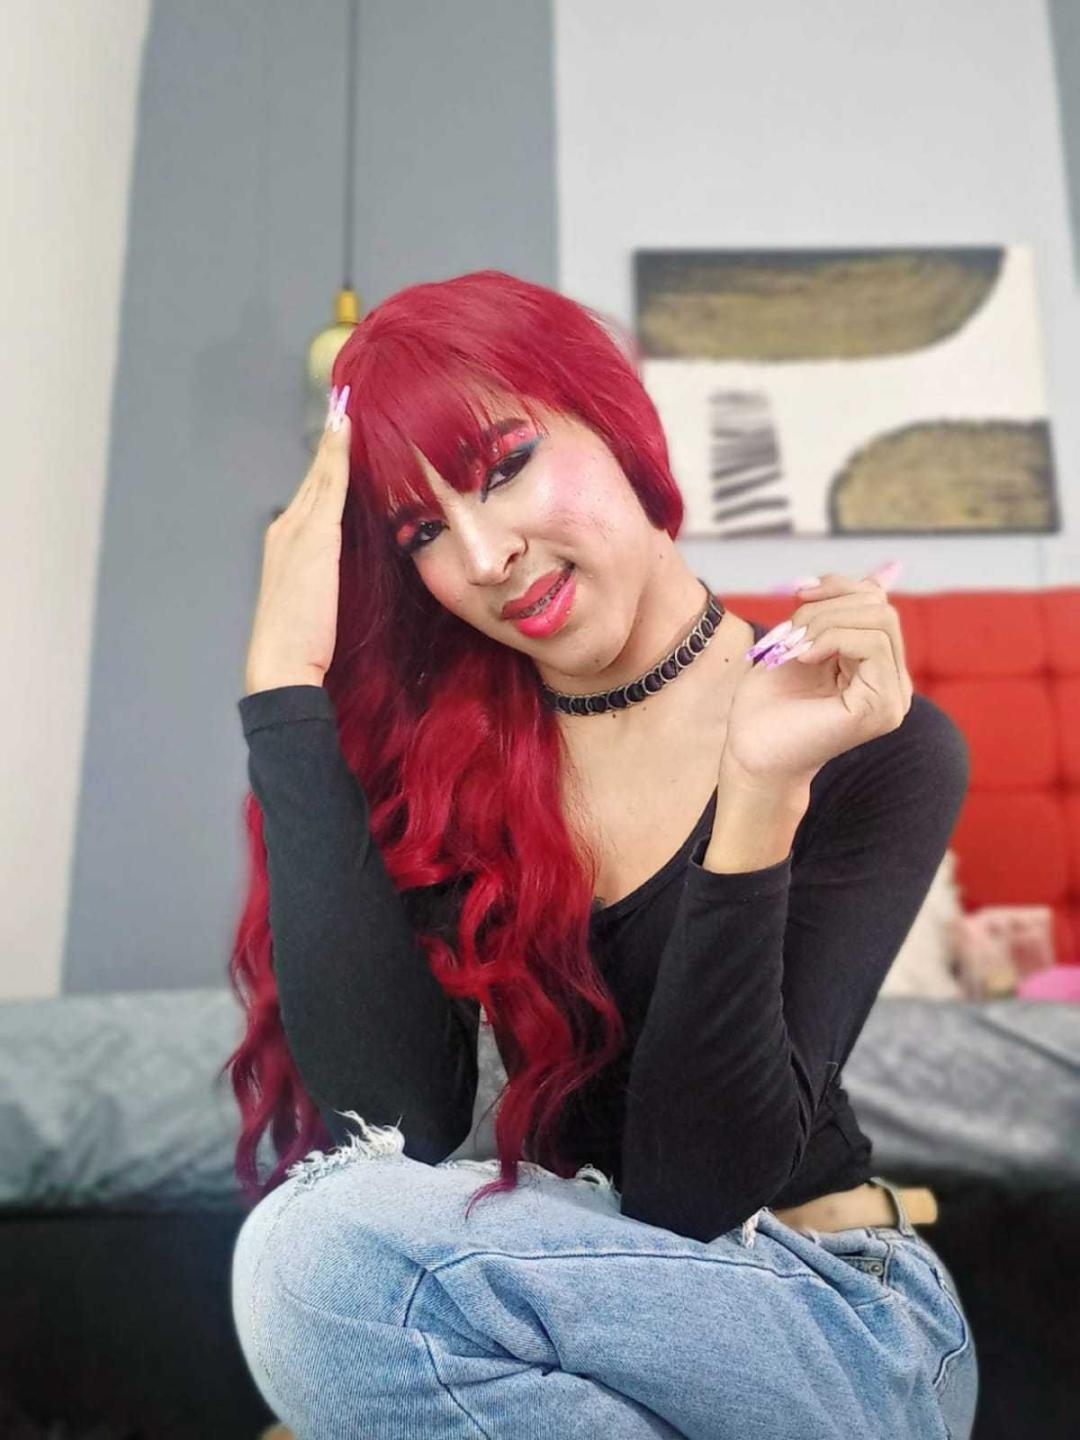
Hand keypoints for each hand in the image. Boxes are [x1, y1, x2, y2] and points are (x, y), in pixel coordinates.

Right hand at [243, 389, 351, 694]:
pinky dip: (337, 457)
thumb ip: (327, 570)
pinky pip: (330, 487)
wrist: (281, 662)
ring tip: (346, 406)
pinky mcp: (315, 538)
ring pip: (321, 476)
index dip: (327, 460)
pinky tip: (347, 433)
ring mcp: (297, 530)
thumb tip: (348, 556)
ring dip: (334, 440)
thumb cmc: (302, 641)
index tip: (340, 428)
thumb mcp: (316, 596)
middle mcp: (286, 527)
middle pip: (314, 476)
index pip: (311, 492)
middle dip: (329, 440)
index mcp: (285, 540)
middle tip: (344, 402)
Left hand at [721, 570, 913, 786]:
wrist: (752, 755)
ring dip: (825, 622)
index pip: (876, 603)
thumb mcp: (799, 642)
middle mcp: (892, 681)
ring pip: (880, 620)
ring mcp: (893, 696)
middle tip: (788, 631)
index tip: (799, 592)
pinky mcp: (883, 707)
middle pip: (880, 606)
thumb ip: (833, 613)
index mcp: (875, 666)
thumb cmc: (767, 705)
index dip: (838, 586)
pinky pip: (873, 645)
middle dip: (827, 605)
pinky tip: (803, 657)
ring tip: (792, 647)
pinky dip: (832, 638)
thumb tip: (876, 575)